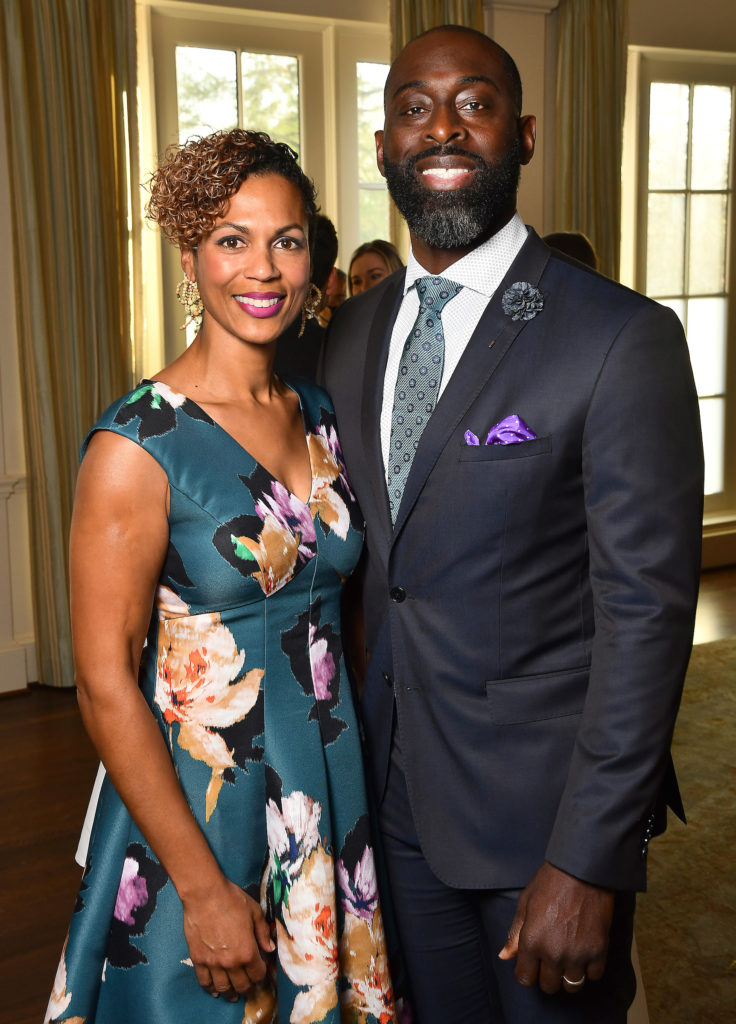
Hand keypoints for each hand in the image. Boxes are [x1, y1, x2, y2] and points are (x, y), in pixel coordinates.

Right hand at [182, 878, 274, 1000]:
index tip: (262, 976)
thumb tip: (270, 948)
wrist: (205, 895)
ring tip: (234, 995)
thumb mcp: (255, 912)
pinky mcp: (198, 959)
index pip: (258, 974)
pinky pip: (204, 981)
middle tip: (250, 990)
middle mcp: (231, 962)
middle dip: (248, 989)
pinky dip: (210, 989)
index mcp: (247, 951)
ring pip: (223, 988)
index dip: (262, 977)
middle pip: (242, 985)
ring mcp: (213, 963)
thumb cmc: (232, 900)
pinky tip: (214, 990)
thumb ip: (263, 932)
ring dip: (230, 994)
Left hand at [498, 862, 613, 994]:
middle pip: (549, 986)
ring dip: (569, 975)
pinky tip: (585, 952)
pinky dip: (589, 968)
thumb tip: (505, 956)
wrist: (582, 871)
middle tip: (551, 960)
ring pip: (572, 986)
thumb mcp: (525, 903)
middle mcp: (554, 953)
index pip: (525, 978)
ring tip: (569, 958)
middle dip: (547, 976)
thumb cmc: (550, 883)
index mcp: (532, 941)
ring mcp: (577, 954)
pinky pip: (593, 976)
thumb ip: (515, 933)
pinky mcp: (599, 951)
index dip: (527, 973)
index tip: (532, 966)